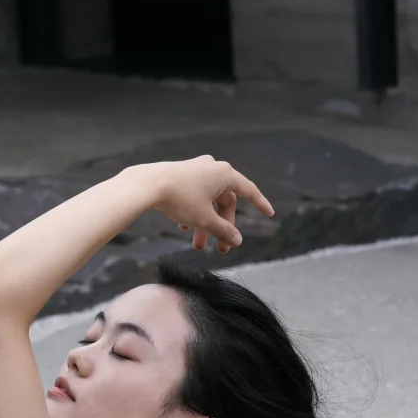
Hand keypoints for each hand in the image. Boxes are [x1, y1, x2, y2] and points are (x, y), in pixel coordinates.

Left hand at [144, 156, 274, 253]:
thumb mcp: (205, 219)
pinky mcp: (182, 174)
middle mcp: (213, 167)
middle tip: (221, 250)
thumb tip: (237, 241)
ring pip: (209, 201)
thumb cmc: (179, 199)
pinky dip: (194, 213)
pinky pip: (195, 196)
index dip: (260, 204)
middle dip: (222, 227)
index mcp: (225, 174)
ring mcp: (197, 169)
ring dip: (206, 224)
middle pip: (225, 202)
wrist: (147, 184)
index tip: (269, 214)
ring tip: (198, 246)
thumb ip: (223, 231)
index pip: (249, 191)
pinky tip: (184, 228)